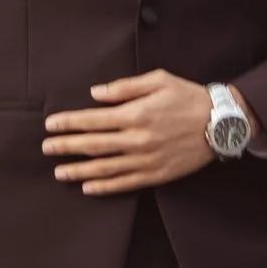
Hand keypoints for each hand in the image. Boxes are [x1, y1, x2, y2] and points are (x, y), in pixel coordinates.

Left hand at [42, 70, 217, 195]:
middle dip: (66, 147)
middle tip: (46, 148)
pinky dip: (105, 187)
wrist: (221, 122)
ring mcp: (147, 160)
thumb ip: (124, 88)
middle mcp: (138, 139)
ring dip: (79, 170)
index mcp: (136, 114)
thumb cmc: (188, 97)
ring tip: (59, 172)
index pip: (92, 120)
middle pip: (93, 145)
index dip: (69, 123)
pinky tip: (88, 187)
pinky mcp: (157, 174)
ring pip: (105, 168)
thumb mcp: (158, 80)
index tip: (50, 124)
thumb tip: (95, 94)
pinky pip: (125, 183)